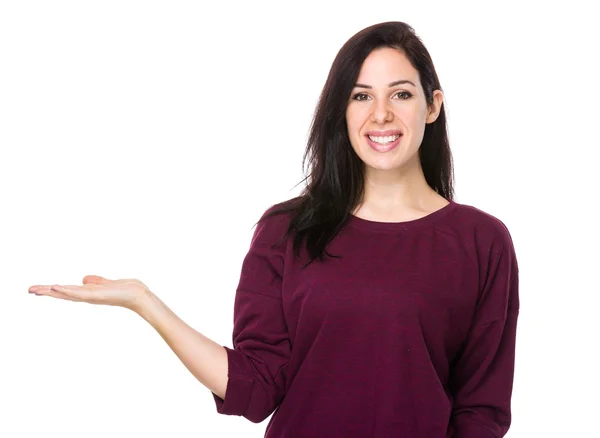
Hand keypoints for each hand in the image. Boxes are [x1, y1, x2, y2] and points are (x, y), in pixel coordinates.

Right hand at [28, 275, 150, 311]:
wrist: (139, 295)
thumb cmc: (126, 290)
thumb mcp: (106, 283)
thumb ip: (95, 281)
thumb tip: (83, 279)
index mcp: (88, 293)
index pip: (66, 291)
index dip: (52, 290)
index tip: (37, 288)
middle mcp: (87, 296)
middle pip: (62, 294)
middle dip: (46, 292)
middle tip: (29, 290)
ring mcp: (91, 297)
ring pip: (67, 294)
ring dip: (52, 291)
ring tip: (37, 289)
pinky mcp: (97, 296)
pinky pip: (79, 293)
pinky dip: (67, 290)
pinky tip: (56, 287)